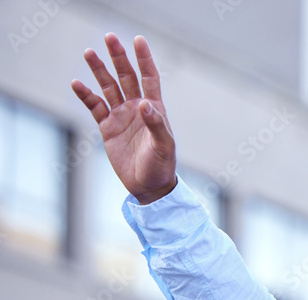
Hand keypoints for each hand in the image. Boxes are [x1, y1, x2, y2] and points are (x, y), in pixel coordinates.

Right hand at [71, 33, 176, 204]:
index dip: (144, 59)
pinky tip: (76, 83)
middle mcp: (137, 108)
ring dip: (100, 71)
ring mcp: (121, 117)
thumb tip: (145, 103)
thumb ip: (156, 125)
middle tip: (109, 37)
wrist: (149, 186)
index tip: (138, 40)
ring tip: (89, 53)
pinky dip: (86, 96)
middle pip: (126, 77)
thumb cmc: (161, 166)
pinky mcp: (108, 128)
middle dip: (118, 58)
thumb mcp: (163, 146)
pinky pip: (95, 107)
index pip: (149, 78)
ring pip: (108, 88)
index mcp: (154, 109)